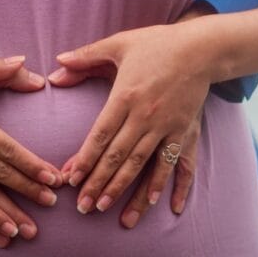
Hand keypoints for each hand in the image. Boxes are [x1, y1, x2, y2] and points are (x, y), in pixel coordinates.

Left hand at [48, 23, 211, 225]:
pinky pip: (179, 164)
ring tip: (111, 213)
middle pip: (119, 157)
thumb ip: (85, 57)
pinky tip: (163, 206)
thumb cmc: (157, 44)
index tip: (71, 180)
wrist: (202, 47)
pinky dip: (171, 186)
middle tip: (83, 207)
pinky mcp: (187, 132)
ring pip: (144, 166)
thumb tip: (55, 68)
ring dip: (128, 192)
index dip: (85, 160)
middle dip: (100, 184)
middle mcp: (146, 116)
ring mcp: (168, 127)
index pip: (101, 136)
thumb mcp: (118, 44)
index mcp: (125, 96)